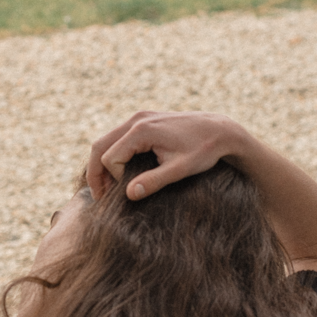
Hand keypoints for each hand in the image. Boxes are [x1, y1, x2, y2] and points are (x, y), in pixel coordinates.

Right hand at [86, 111, 246, 200]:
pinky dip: (112, 154)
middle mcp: (136, 120)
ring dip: (101, 164)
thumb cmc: (203, 151)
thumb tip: (129, 194)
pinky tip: (119, 173)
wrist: (220, 130)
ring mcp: (139, 117)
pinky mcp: (144, 119)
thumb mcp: (180, 170)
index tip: (127, 193)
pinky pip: (118, 137)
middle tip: (99, 198)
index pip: (110, 158)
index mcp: (142, 130)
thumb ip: (154, 181)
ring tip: (105, 189)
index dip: (114, 179)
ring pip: (105, 140)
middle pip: (99, 146)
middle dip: (95, 173)